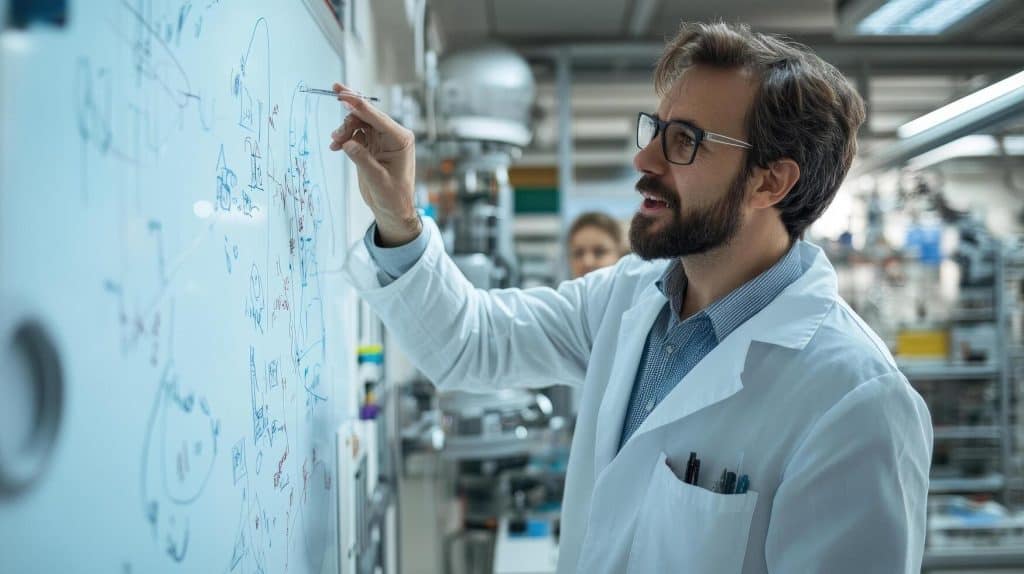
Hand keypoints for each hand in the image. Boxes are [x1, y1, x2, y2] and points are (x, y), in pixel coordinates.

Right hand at [329, 82, 420, 245]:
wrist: (392, 209)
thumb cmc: (393, 197)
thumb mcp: (378, 180)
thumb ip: (362, 159)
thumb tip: (347, 142)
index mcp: (400, 139)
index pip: (377, 117)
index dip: (358, 104)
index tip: (342, 94)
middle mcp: (392, 135)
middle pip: (366, 115)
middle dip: (348, 117)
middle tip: (334, 123)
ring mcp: (381, 139)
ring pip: (358, 122)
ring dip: (344, 129)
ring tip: (334, 143)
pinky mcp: (371, 145)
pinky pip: (354, 133)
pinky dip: (343, 137)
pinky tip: (335, 146)